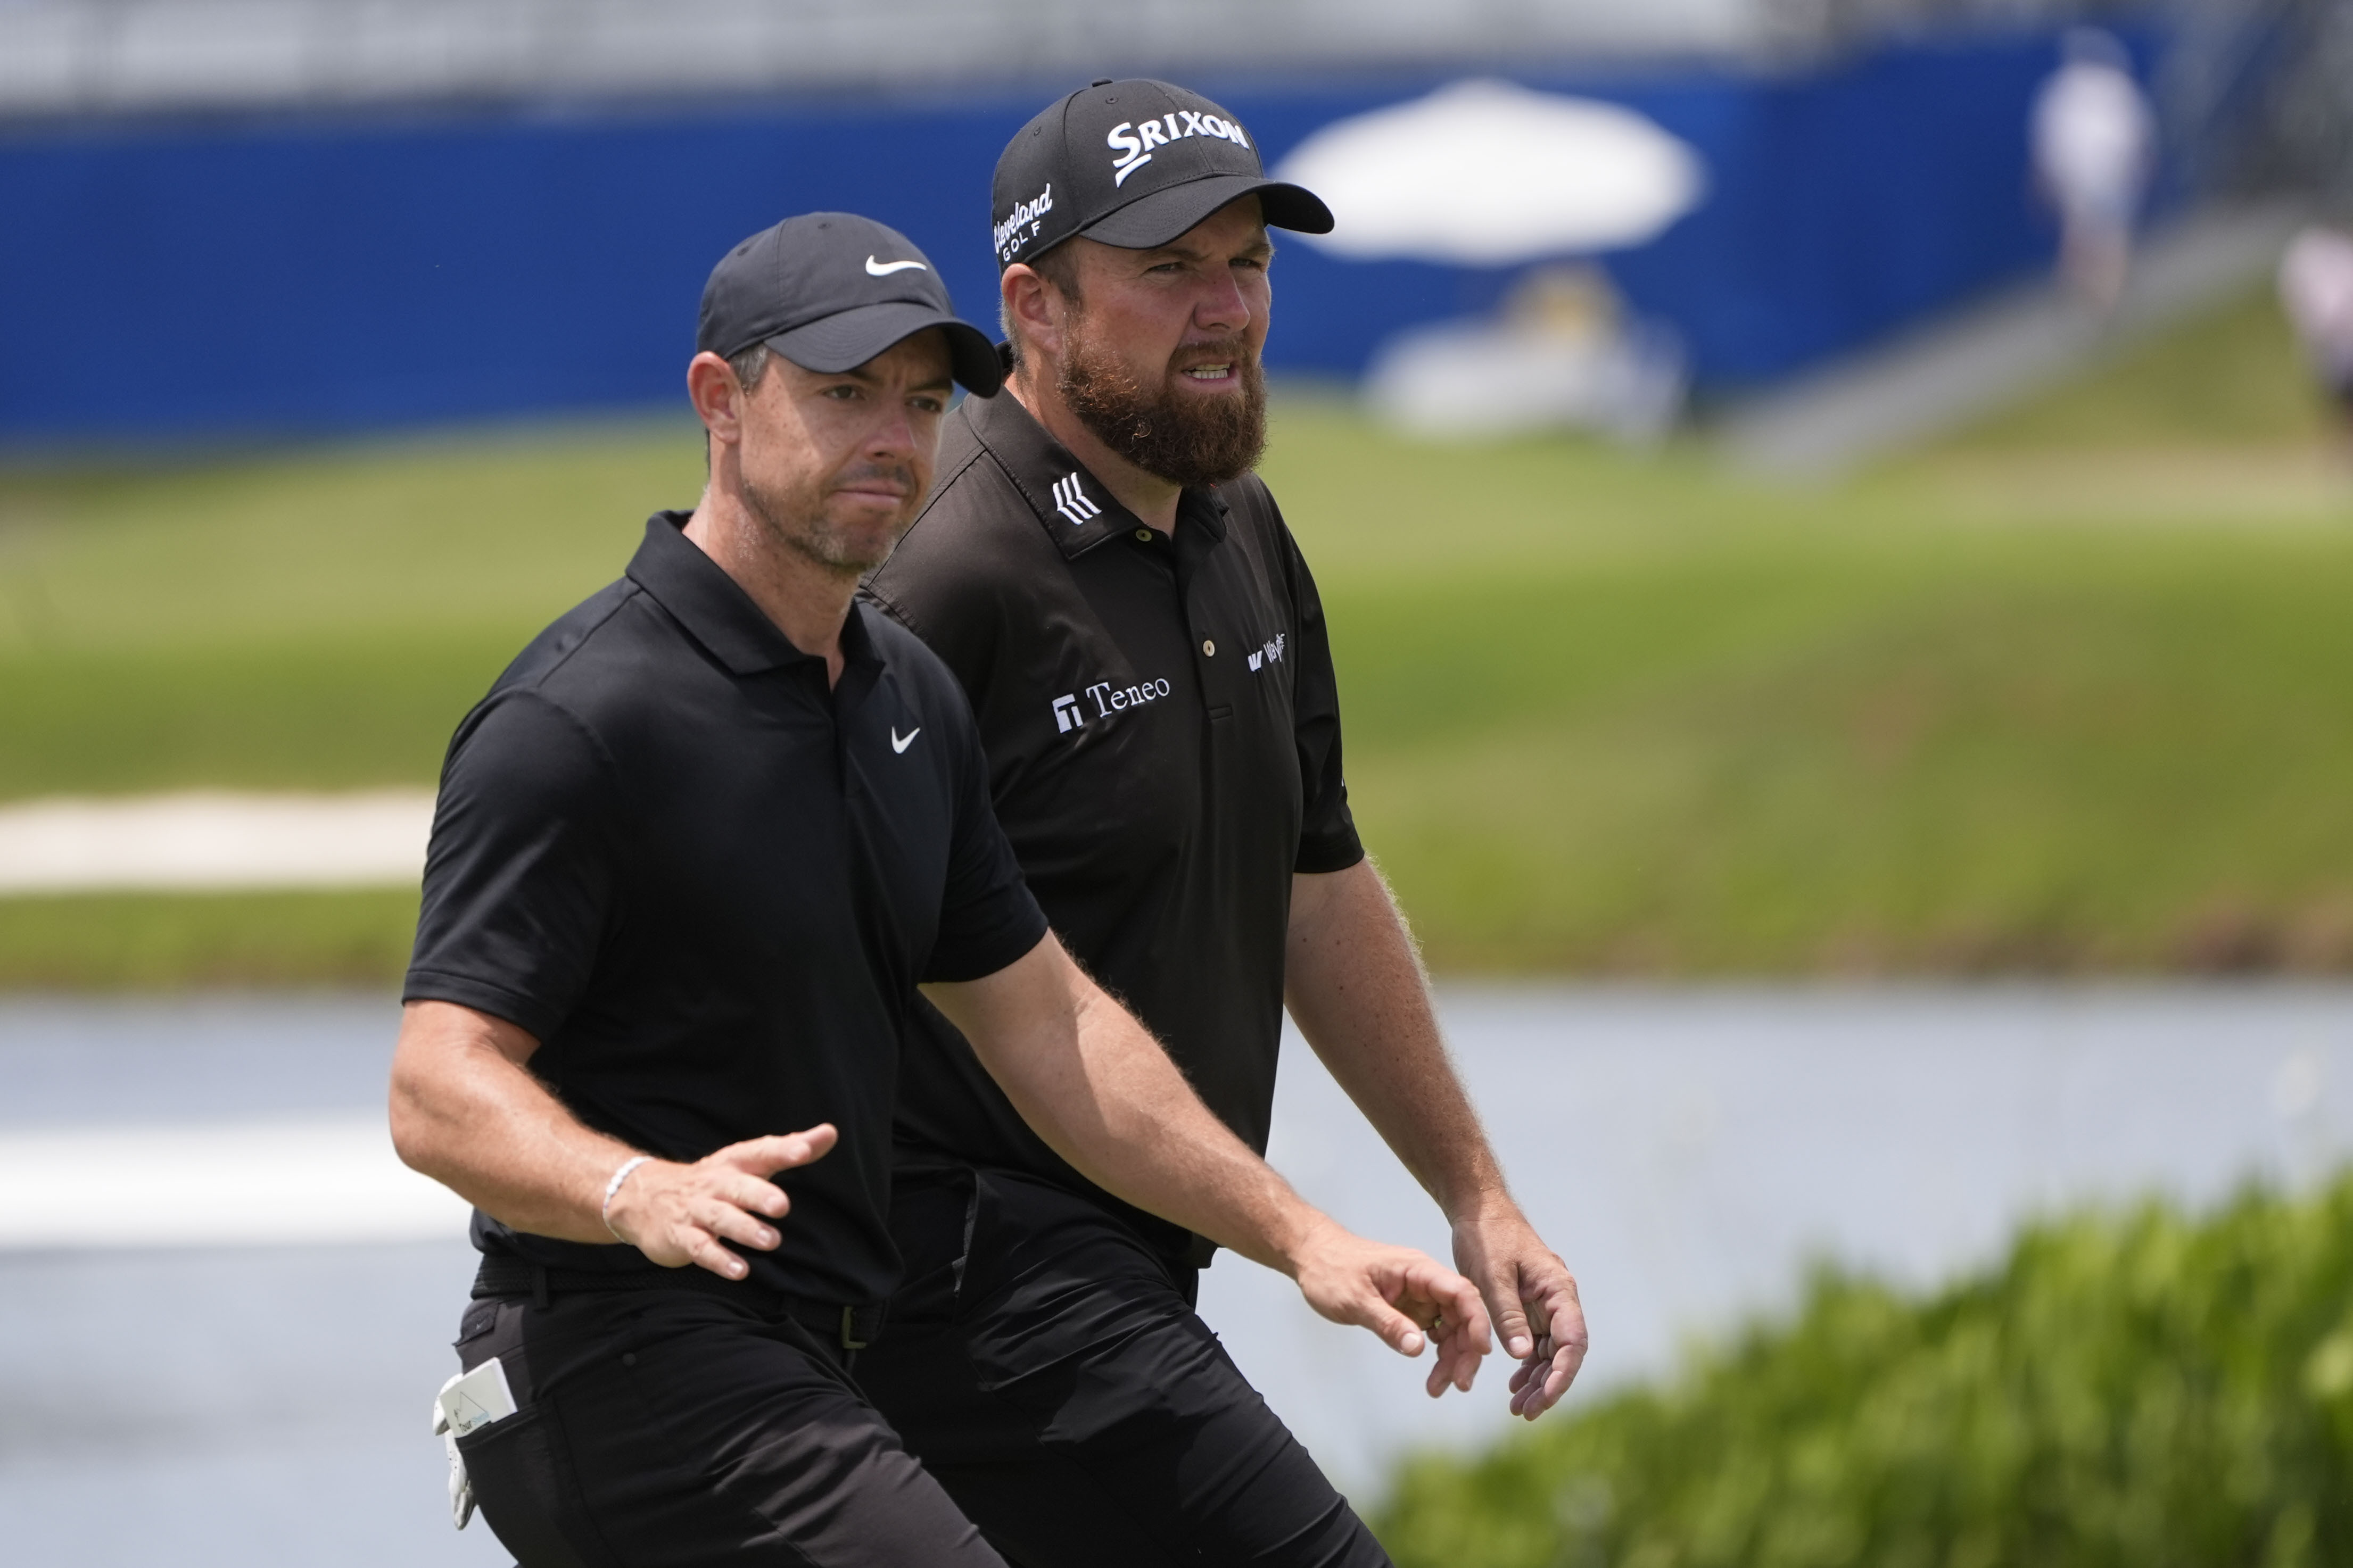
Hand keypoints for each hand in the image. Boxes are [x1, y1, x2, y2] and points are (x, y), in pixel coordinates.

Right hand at [602, 1125, 837, 1279]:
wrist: (645, 1198)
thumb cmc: (714, 1181)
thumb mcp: (748, 1162)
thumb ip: (789, 1150)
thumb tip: (830, 1133)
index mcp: (734, 1163)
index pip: (760, 1152)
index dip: (782, 1150)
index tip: (804, 1149)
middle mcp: (716, 1184)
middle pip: (738, 1187)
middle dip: (759, 1195)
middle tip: (783, 1206)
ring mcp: (697, 1211)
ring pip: (721, 1219)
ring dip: (745, 1230)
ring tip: (771, 1241)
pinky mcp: (682, 1237)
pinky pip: (701, 1249)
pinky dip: (719, 1259)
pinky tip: (739, 1271)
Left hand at [1288, 1218, 1492, 1396]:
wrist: (1312, 1257)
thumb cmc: (1331, 1270)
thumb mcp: (1356, 1300)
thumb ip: (1388, 1323)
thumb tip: (1418, 1348)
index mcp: (1418, 1269)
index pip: (1461, 1292)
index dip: (1476, 1321)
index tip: (1480, 1350)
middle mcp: (1425, 1281)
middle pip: (1462, 1315)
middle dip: (1466, 1350)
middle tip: (1460, 1384)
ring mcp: (1420, 1296)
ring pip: (1452, 1328)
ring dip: (1452, 1358)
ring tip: (1438, 1388)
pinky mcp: (1411, 1308)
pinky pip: (1435, 1332)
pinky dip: (1437, 1355)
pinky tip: (1433, 1376)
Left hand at [1453, 1203, 1586, 1419]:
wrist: (1478, 1211)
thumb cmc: (1486, 1237)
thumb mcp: (1492, 1276)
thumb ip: (1508, 1315)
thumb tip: (1523, 1358)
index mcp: (1558, 1289)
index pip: (1573, 1341)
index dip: (1563, 1373)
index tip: (1546, 1398)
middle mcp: (1559, 1299)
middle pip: (1565, 1353)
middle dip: (1550, 1385)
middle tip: (1526, 1412)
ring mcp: (1546, 1305)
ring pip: (1551, 1353)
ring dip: (1538, 1381)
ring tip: (1518, 1407)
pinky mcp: (1531, 1308)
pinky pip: (1536, 1344)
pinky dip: (1528, 1366)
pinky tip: (1515, 1385)